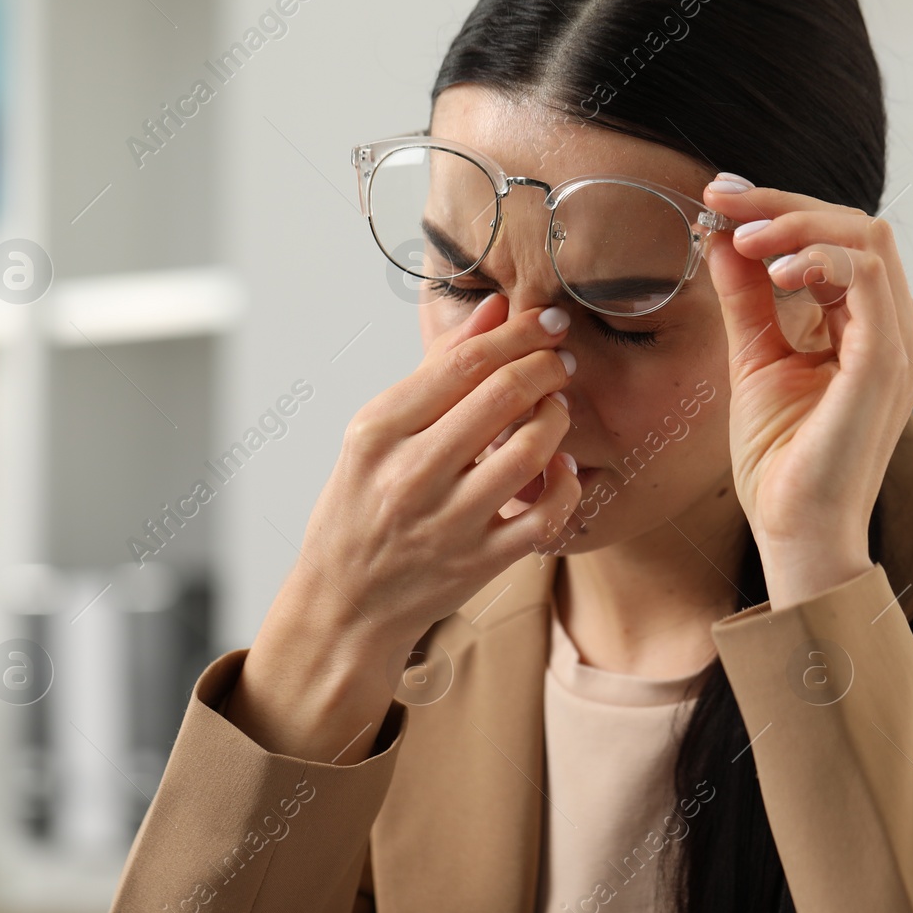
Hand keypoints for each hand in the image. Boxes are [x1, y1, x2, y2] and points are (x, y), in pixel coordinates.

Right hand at [228, 293, 582, 761]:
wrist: (346, 602)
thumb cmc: (363, 505)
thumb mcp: (378, 432)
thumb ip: (438, 368)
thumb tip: (495, 310)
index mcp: (379, 432)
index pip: (462, 363)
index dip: (516, 334)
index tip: (546, 321)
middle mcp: (412, 475)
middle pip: (502, 396)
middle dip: (546, 366)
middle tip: (561, 359)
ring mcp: (449, 522)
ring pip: (530, 451)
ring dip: (558, 418)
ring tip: (558, 408)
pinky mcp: (481, 562)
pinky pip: (545, 515)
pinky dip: (566, 484)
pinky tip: (562, 467)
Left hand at [702, 179, 912, 606]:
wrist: (795, 530)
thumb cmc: (782, 460)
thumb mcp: (755, 358)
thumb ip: (748, 297)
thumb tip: (724, 233)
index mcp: (875, 329)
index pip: (840, 241)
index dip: (781, 208)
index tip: (720, 198)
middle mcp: (900, 330)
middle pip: (857, 225)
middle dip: (783, 203)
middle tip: (721, 200)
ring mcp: (901, 343)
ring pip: (866, 237)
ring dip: (796, 223)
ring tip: (743, 236)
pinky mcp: (887, 362)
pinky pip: (866, 278)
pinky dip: (819, 257)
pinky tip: (775, 267)